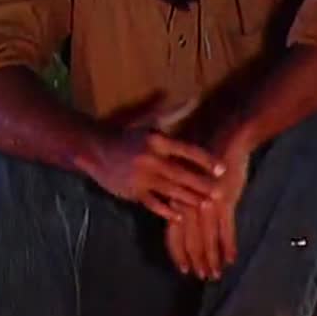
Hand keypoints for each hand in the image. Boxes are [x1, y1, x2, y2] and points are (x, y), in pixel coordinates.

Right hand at [83, 97, 227, 220]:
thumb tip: (192, 99)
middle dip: (202, 185)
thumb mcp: (148, 120)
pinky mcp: (132, 191)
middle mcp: (150, 159)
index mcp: (157, 140)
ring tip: (205, 206)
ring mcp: (141, 177)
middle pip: (182, 174)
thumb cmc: (126, 134)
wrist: (95, 148)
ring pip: (171, 191)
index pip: (187, 151)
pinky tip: (179, 216)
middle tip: (220, 194)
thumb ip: (172, 113)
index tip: (222, 169)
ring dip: (189, 199)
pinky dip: (166, 211)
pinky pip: (153, 204)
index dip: (206, 161)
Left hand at [164, 135, 251, 278]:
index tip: (183, 269)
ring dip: (212, 259)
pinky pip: (226, 230)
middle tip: (202, 276)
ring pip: (208, 239)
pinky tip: (231, 259)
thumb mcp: (185, 175)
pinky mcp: (225, 201)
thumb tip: (178, 218)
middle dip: (196, 260)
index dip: (178, 253)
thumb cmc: (202, 154)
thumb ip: (181, 197)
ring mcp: (207, 203)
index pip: (174, 233)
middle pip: (190, 240)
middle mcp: (188, 202)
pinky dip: (228, 247)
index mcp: (176, 196)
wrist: (225, 137)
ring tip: (216, 273)